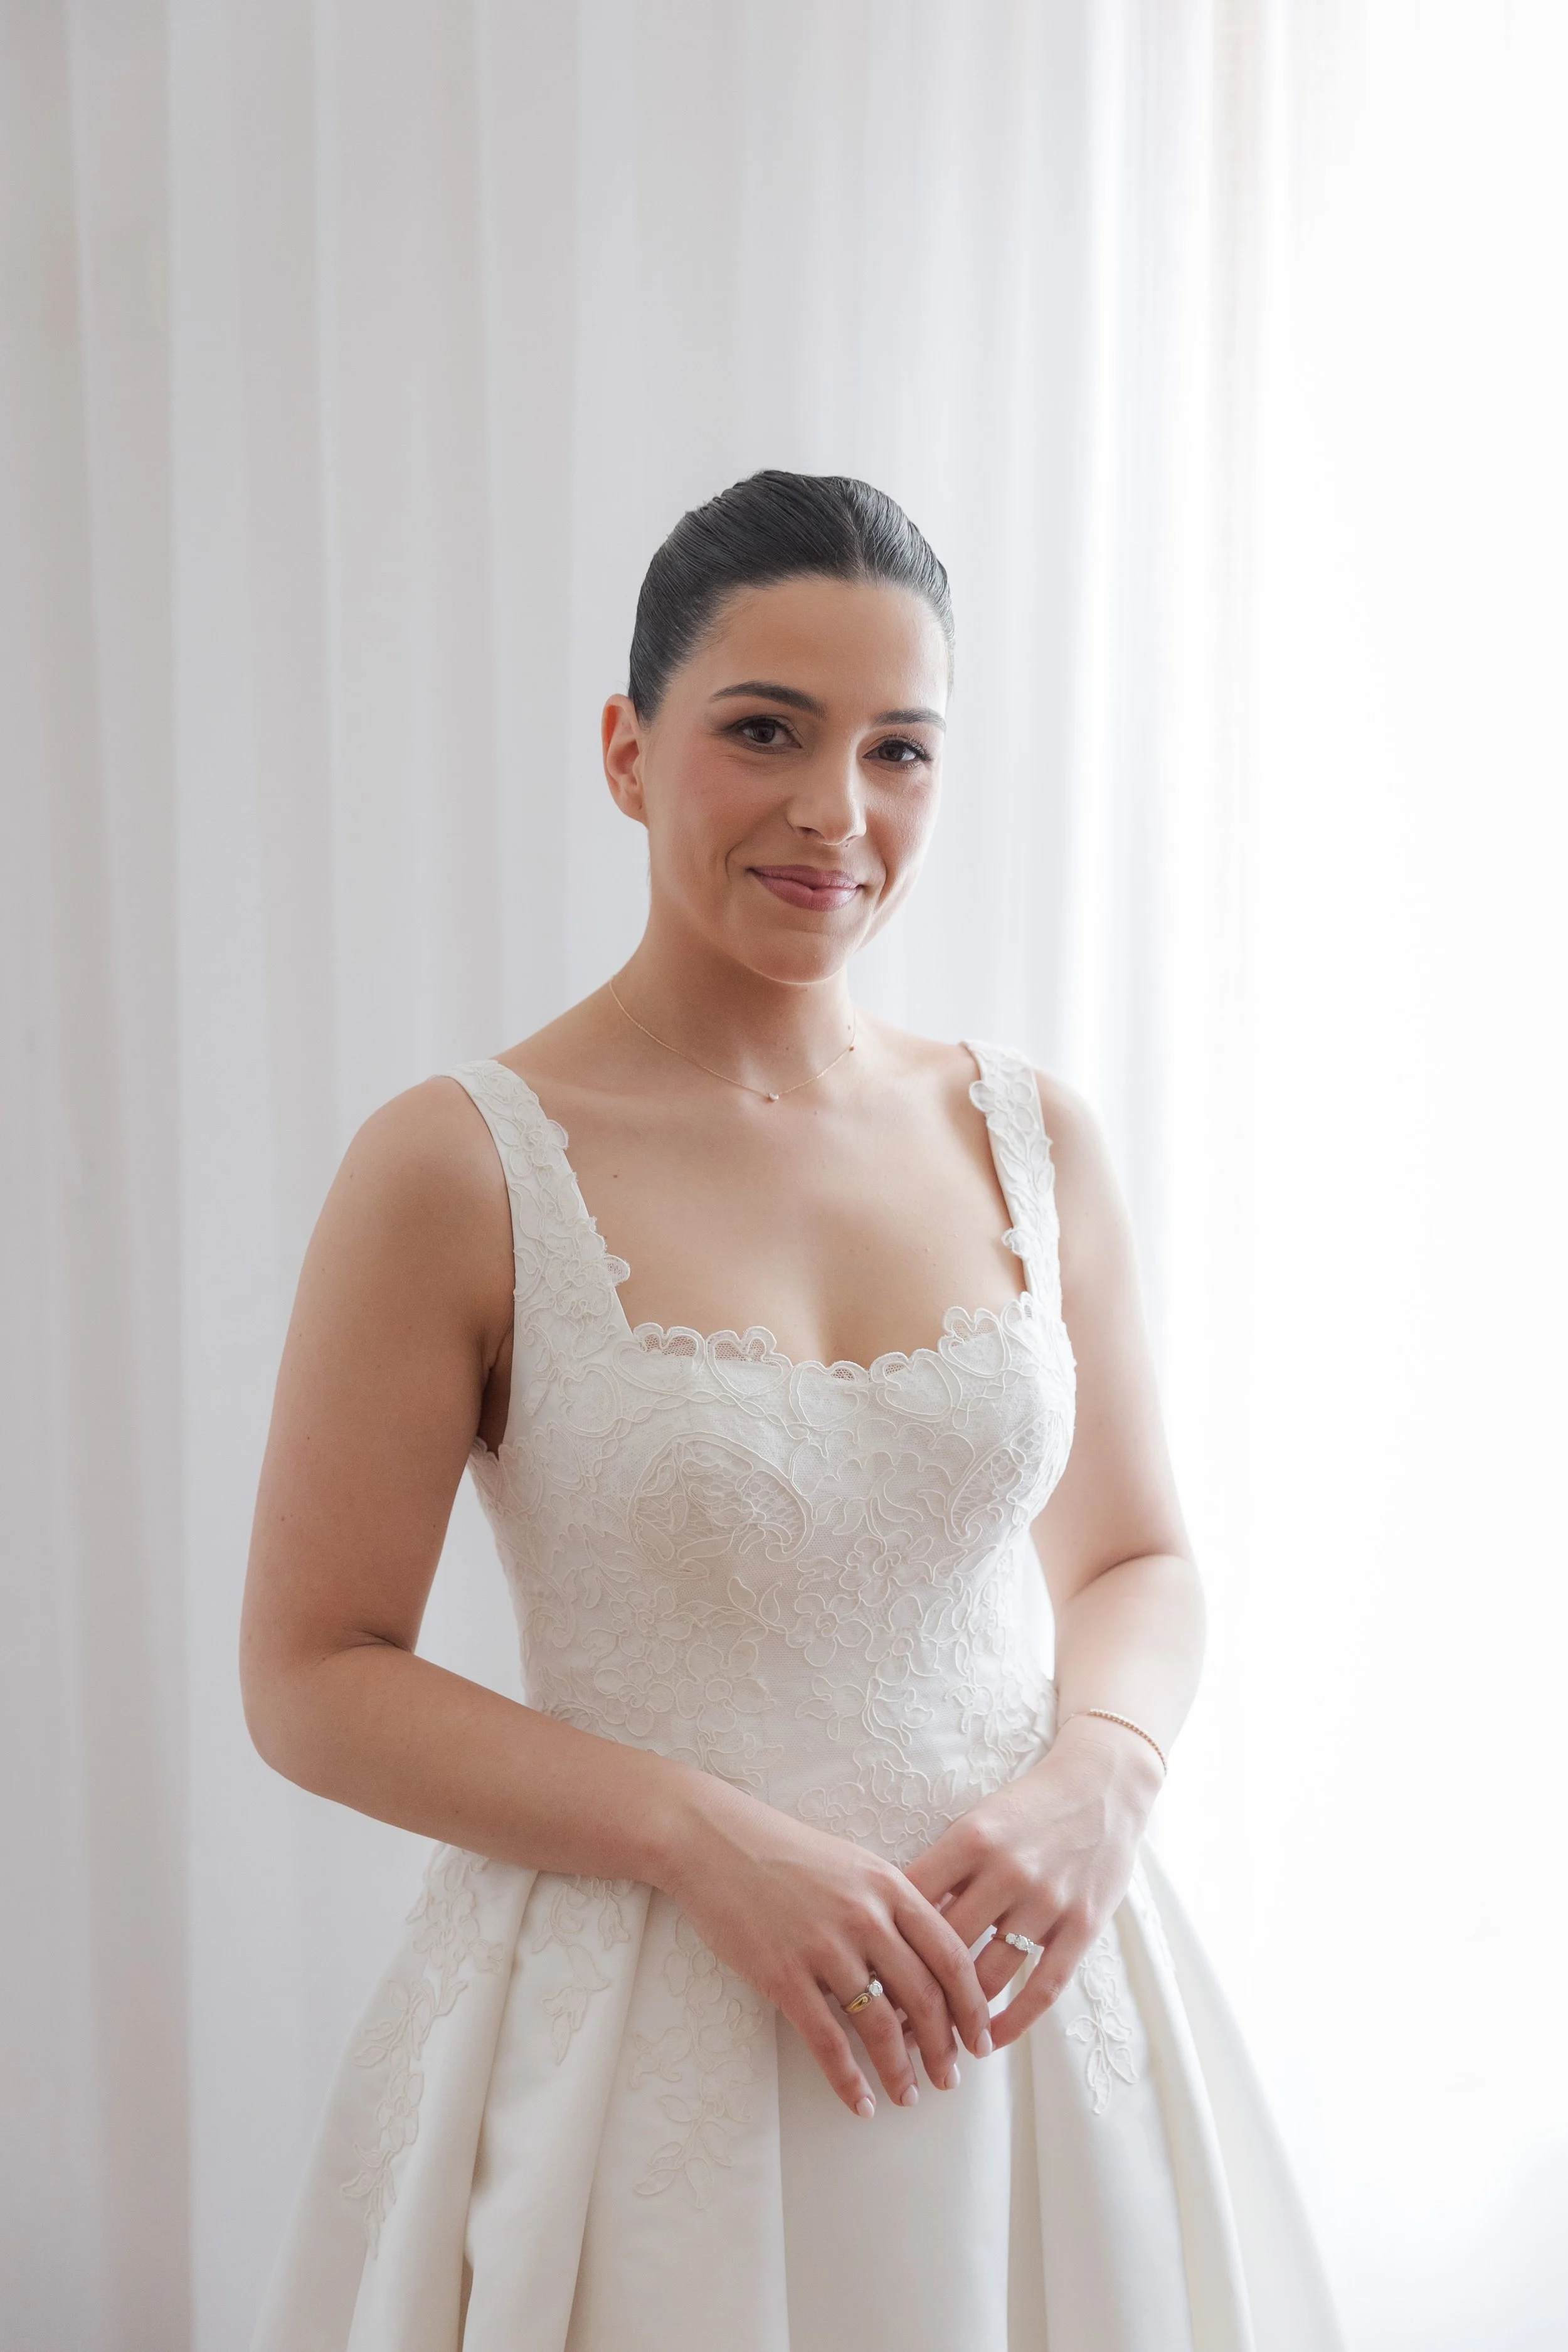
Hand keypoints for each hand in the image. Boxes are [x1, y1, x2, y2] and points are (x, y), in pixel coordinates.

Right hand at [660, 1776, 995, 2118]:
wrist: (715, 1841)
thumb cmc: (787, 1852)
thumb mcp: (856, 1864)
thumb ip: (894, 1906)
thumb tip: (931, 1960)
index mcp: (890, 1887)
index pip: (950, 1956)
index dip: (972, 2006)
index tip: (981, 2039)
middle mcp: (865, 1917)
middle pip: (923, 1997)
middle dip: (944, 2047)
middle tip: (951, 2079)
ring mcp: (823, 1947)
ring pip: (880, 2026)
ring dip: (900, 2071)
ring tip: (909, 2096)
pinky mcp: (782, 1974)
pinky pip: (827, 2040)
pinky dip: (848, 2080)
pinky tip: (861, 2104)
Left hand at [900, 1714, 1161, 2049]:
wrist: (1103, 1786)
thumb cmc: (1027, 1808)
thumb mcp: (978, 1824)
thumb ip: (943, 1872)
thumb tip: (898, 1926)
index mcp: (971, 1839)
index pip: (913, 1902)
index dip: (885, 1944)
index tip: (862, 1978)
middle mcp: (1008, 1871)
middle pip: (946, 1948)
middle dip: (913, 1994)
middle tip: (887, 2029)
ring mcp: (1048, 1902)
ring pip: (991, 1975)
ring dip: (959, 2018)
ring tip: (934, 2046)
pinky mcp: (1083, 1926)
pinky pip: (1043, 1986)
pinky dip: (1014, 2021)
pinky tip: (991, 2041)